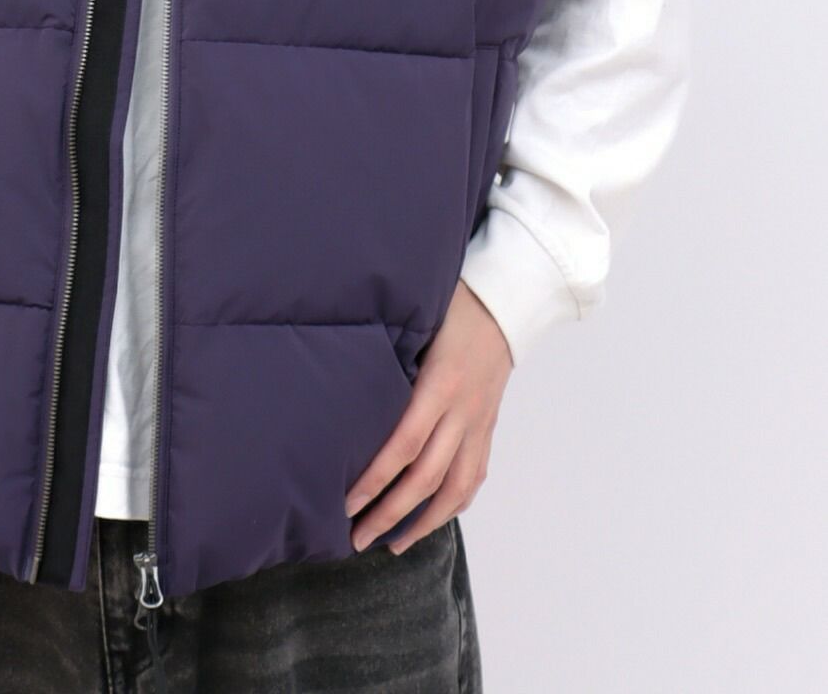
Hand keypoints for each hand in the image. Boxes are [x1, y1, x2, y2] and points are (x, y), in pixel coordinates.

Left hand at [344, 278, 512, 552]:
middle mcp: (462, 411)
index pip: (403, 445)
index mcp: (440, 384)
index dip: (375, 479)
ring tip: (393, 544)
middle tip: (357, 539)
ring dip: (423, 523)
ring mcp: (479, 423)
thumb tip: (343, 388)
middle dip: (390, 514)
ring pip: (455, 488)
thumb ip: (388, 358)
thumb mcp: (415, 325)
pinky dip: (454, 504)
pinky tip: (433, 518)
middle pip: (426, 478)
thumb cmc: (450, 306)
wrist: (505, 304)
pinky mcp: (489, 428)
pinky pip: (474, 476)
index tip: (346, 503)